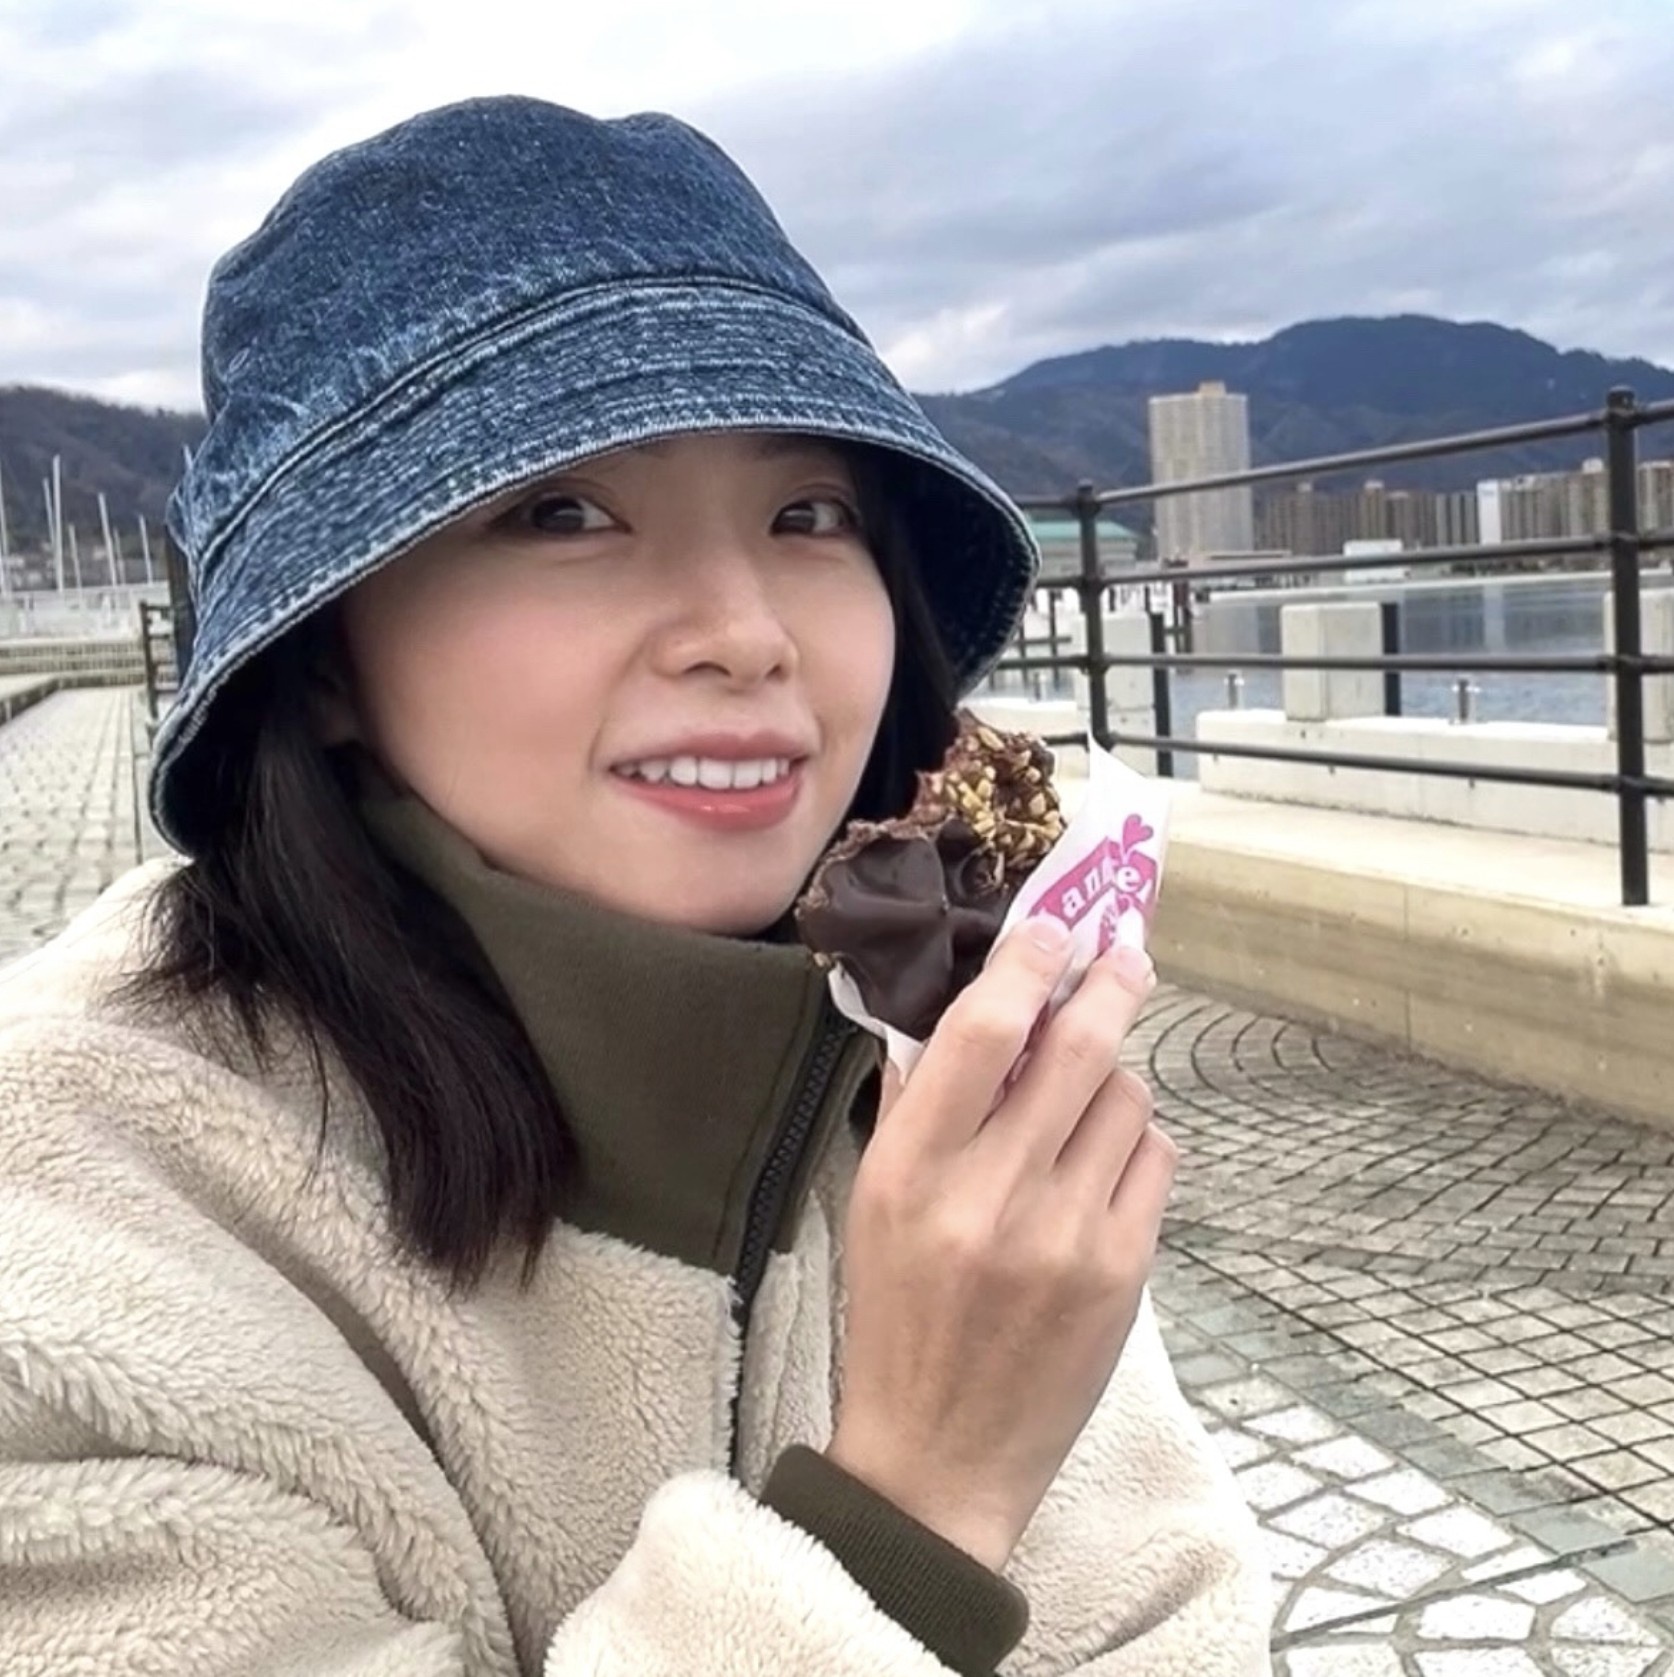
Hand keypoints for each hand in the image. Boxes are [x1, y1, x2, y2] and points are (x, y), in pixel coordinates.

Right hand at [827, 920, 1172, 1572]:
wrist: (939, 1459)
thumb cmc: (896, 1318)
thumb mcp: (874, 1204)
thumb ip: (912, 1103)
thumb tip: (958, 1005)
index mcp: (913, 1169)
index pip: (981, 1030)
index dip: (1027, 960)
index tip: (1054, 925)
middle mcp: (992, 1193)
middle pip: (1078, 1046)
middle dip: (1111, 981)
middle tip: (1125, 947)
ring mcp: (1067, 1234)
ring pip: (1127, 1098)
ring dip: (1114, 1075)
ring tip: (1088, 1094)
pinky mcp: (1124, 1272)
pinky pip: (1154, 1160)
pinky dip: (1136, 1141)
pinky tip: (1103, 1162)